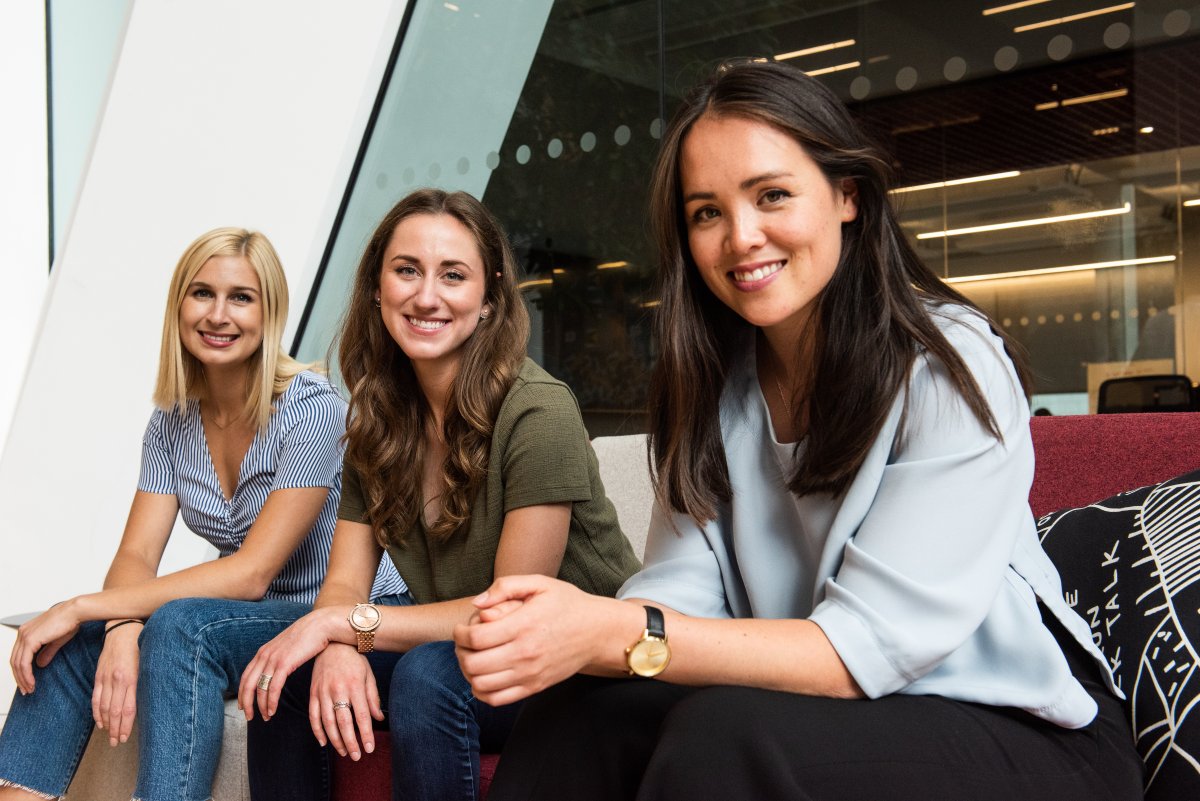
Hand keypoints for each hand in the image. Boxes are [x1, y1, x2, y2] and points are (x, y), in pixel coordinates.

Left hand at [9, 601, 82, 692]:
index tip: (26, 682)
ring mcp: (24, 636)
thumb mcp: (55, 641)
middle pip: (15, 661)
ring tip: (30, 688)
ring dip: (23, 679)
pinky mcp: (30, 640)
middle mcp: (22, 633)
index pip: (18, 656)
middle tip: (27, 690)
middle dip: (20, 678)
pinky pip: (24, 662)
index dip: (21, 671)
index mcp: (26, 632)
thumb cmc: (69, 621)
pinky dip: (26, 674)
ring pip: (17, 664)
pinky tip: (32, 682)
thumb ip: (46, 652)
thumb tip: (39, 664)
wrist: (74, 612)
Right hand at [92, 623, 141, 744]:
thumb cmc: (141, 646)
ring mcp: (106, 678)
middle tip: (117, 742)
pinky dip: (97, 712)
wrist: (124, 628)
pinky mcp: (99, 675)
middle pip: (115, 712)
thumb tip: (146, 704)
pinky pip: (96, 698)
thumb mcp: (147, 664)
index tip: (126, 737)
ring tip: (109, 736)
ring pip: (104, 707)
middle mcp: (118, 680)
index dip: (126, 725)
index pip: (128, 709)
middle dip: (116, 729)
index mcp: (132, 678)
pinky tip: (100, 722)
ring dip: (106, 724)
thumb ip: (144, 684)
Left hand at [238, 607, 342, 720]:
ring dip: (260, 706)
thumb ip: (278, 657)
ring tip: (265, 717)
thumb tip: (277, 670)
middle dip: (247, 703)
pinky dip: (271, 702)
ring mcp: (273, 659)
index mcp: (263, 652)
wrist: (320, 625)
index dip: (242, 693)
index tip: (243, 705)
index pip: (246, 676)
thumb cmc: (308, 637)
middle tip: (249, 717)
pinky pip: (273, 688)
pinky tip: (272, 710)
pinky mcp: (284, 664)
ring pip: (259, 689)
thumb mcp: (287, 647)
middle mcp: (264, 655)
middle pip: (248, 685)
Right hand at [309, 644, 381, 760]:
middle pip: (344, 723)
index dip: (365, 734)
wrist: (332, 643)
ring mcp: (323, 692)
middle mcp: (338, 690)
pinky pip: (313, 716)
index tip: (369, 748)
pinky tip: (324, 742)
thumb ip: (372, 697)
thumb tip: (378, 719)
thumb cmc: (354, 660)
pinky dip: (317, 731)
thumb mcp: (368, 675)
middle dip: (350, 742)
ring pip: (327, 722)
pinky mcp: (313, 693)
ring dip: (335, 741)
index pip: (361, 716)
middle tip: (356, 756)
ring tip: (343, 752)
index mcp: (354, 686)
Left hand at [453, 575, 617, 705]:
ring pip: (481, 684)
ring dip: (467, 672)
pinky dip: (481, 690)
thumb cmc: (567, 604)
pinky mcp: (535, 687)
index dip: (459, 633)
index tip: (461, 628)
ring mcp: (530, 674)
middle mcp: (526, 653)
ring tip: (472, 657)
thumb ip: (506, 586)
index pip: (476, 637)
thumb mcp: (540, 583)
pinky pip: (497, 699)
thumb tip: (477, 603)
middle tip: (463, 643)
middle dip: (460, 652)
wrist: (598, 632)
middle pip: (474, 663)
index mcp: (524, 625)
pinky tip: (484, 675)